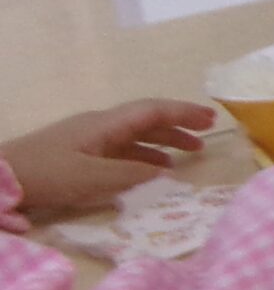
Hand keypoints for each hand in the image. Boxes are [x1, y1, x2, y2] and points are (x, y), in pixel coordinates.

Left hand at [0, 100, 218, 216]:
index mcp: (105, 125)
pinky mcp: (78, 154)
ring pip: (135, 135)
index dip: (183, 113)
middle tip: (207, 134)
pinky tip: (152, 169)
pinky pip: (121, 150)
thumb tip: (164, 171)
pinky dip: (143, 156)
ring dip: (163, 141)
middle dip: (178, 125)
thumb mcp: (93, 178)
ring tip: (187, 153)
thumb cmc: (47, 174)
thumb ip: (133, 174)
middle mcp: (99, 126)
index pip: (152, 111)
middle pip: (146, 120)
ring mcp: (87, 140)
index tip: (211, 118)